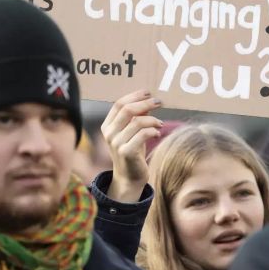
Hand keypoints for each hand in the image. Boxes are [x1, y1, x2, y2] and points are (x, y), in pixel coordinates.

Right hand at [101, 89, 162, 203]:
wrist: (129, 177)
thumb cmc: (133, 151)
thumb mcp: (133, 132)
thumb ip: (137, 116)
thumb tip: (148, 99)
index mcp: (108, 125)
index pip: (119, 104)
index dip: (134, 96)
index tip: (148, 92)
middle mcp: (109, 133)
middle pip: (127, 109)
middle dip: (145, 103)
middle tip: (159, 102)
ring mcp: (116, 143)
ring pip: (137, 121)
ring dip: (153, 119)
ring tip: (160, 123)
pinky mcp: (126, 152)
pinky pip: (143, 134)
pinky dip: (153, 131)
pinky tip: (157, 133)